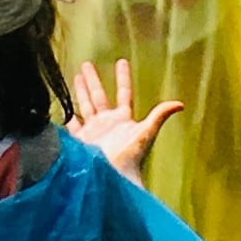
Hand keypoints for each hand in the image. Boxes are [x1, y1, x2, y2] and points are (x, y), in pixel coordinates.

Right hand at [73, 58, 183, 178]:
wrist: (111, 178)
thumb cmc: (130, 158)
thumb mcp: (145, 133)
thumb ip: (159, 116)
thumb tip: (180, 104)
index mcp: (123, 119)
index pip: (123, 93)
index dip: (123, 77)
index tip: (121, 61)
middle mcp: (107, 123)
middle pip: (99, 96)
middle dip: (93, 81)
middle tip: (86, 64)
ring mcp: (92, 131)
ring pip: (84, 106)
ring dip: (79, 91)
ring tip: (75, 75)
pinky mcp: (80, 141)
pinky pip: (71, 124)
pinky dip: (66, 114)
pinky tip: (61, 104)